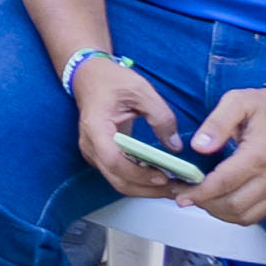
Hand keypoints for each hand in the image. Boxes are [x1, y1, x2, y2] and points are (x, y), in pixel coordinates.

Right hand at [72, 56, 194, 200]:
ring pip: (119, 181)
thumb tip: (176, 147)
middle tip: (176, 189)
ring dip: (146, 189)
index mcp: (96, 127)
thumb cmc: (111, 80)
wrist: (89, 76)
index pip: (114, 160)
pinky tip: (159, 178)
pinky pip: (120, 175)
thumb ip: (161, 117)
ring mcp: (93, 152)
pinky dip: (140, 181)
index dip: (139, 173)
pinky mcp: (101, 155)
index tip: (164, 176)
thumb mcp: (141, 90)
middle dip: (148, 189)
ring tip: (172, 187)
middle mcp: (90, 145)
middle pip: (118, 179)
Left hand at [181, 89, 265, 225]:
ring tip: (197, 198)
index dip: (200, 192)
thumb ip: (216, 123)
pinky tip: (216, 202)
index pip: (225, 182)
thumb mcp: (236, 102)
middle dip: (204, 203)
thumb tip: (199, 146)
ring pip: (244, 215)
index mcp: (260, 154)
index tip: (181, 194)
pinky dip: (233, 214)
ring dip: (217, 212)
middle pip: (234, 204)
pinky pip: (255, 216)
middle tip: (182, 195)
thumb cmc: (263, 108)